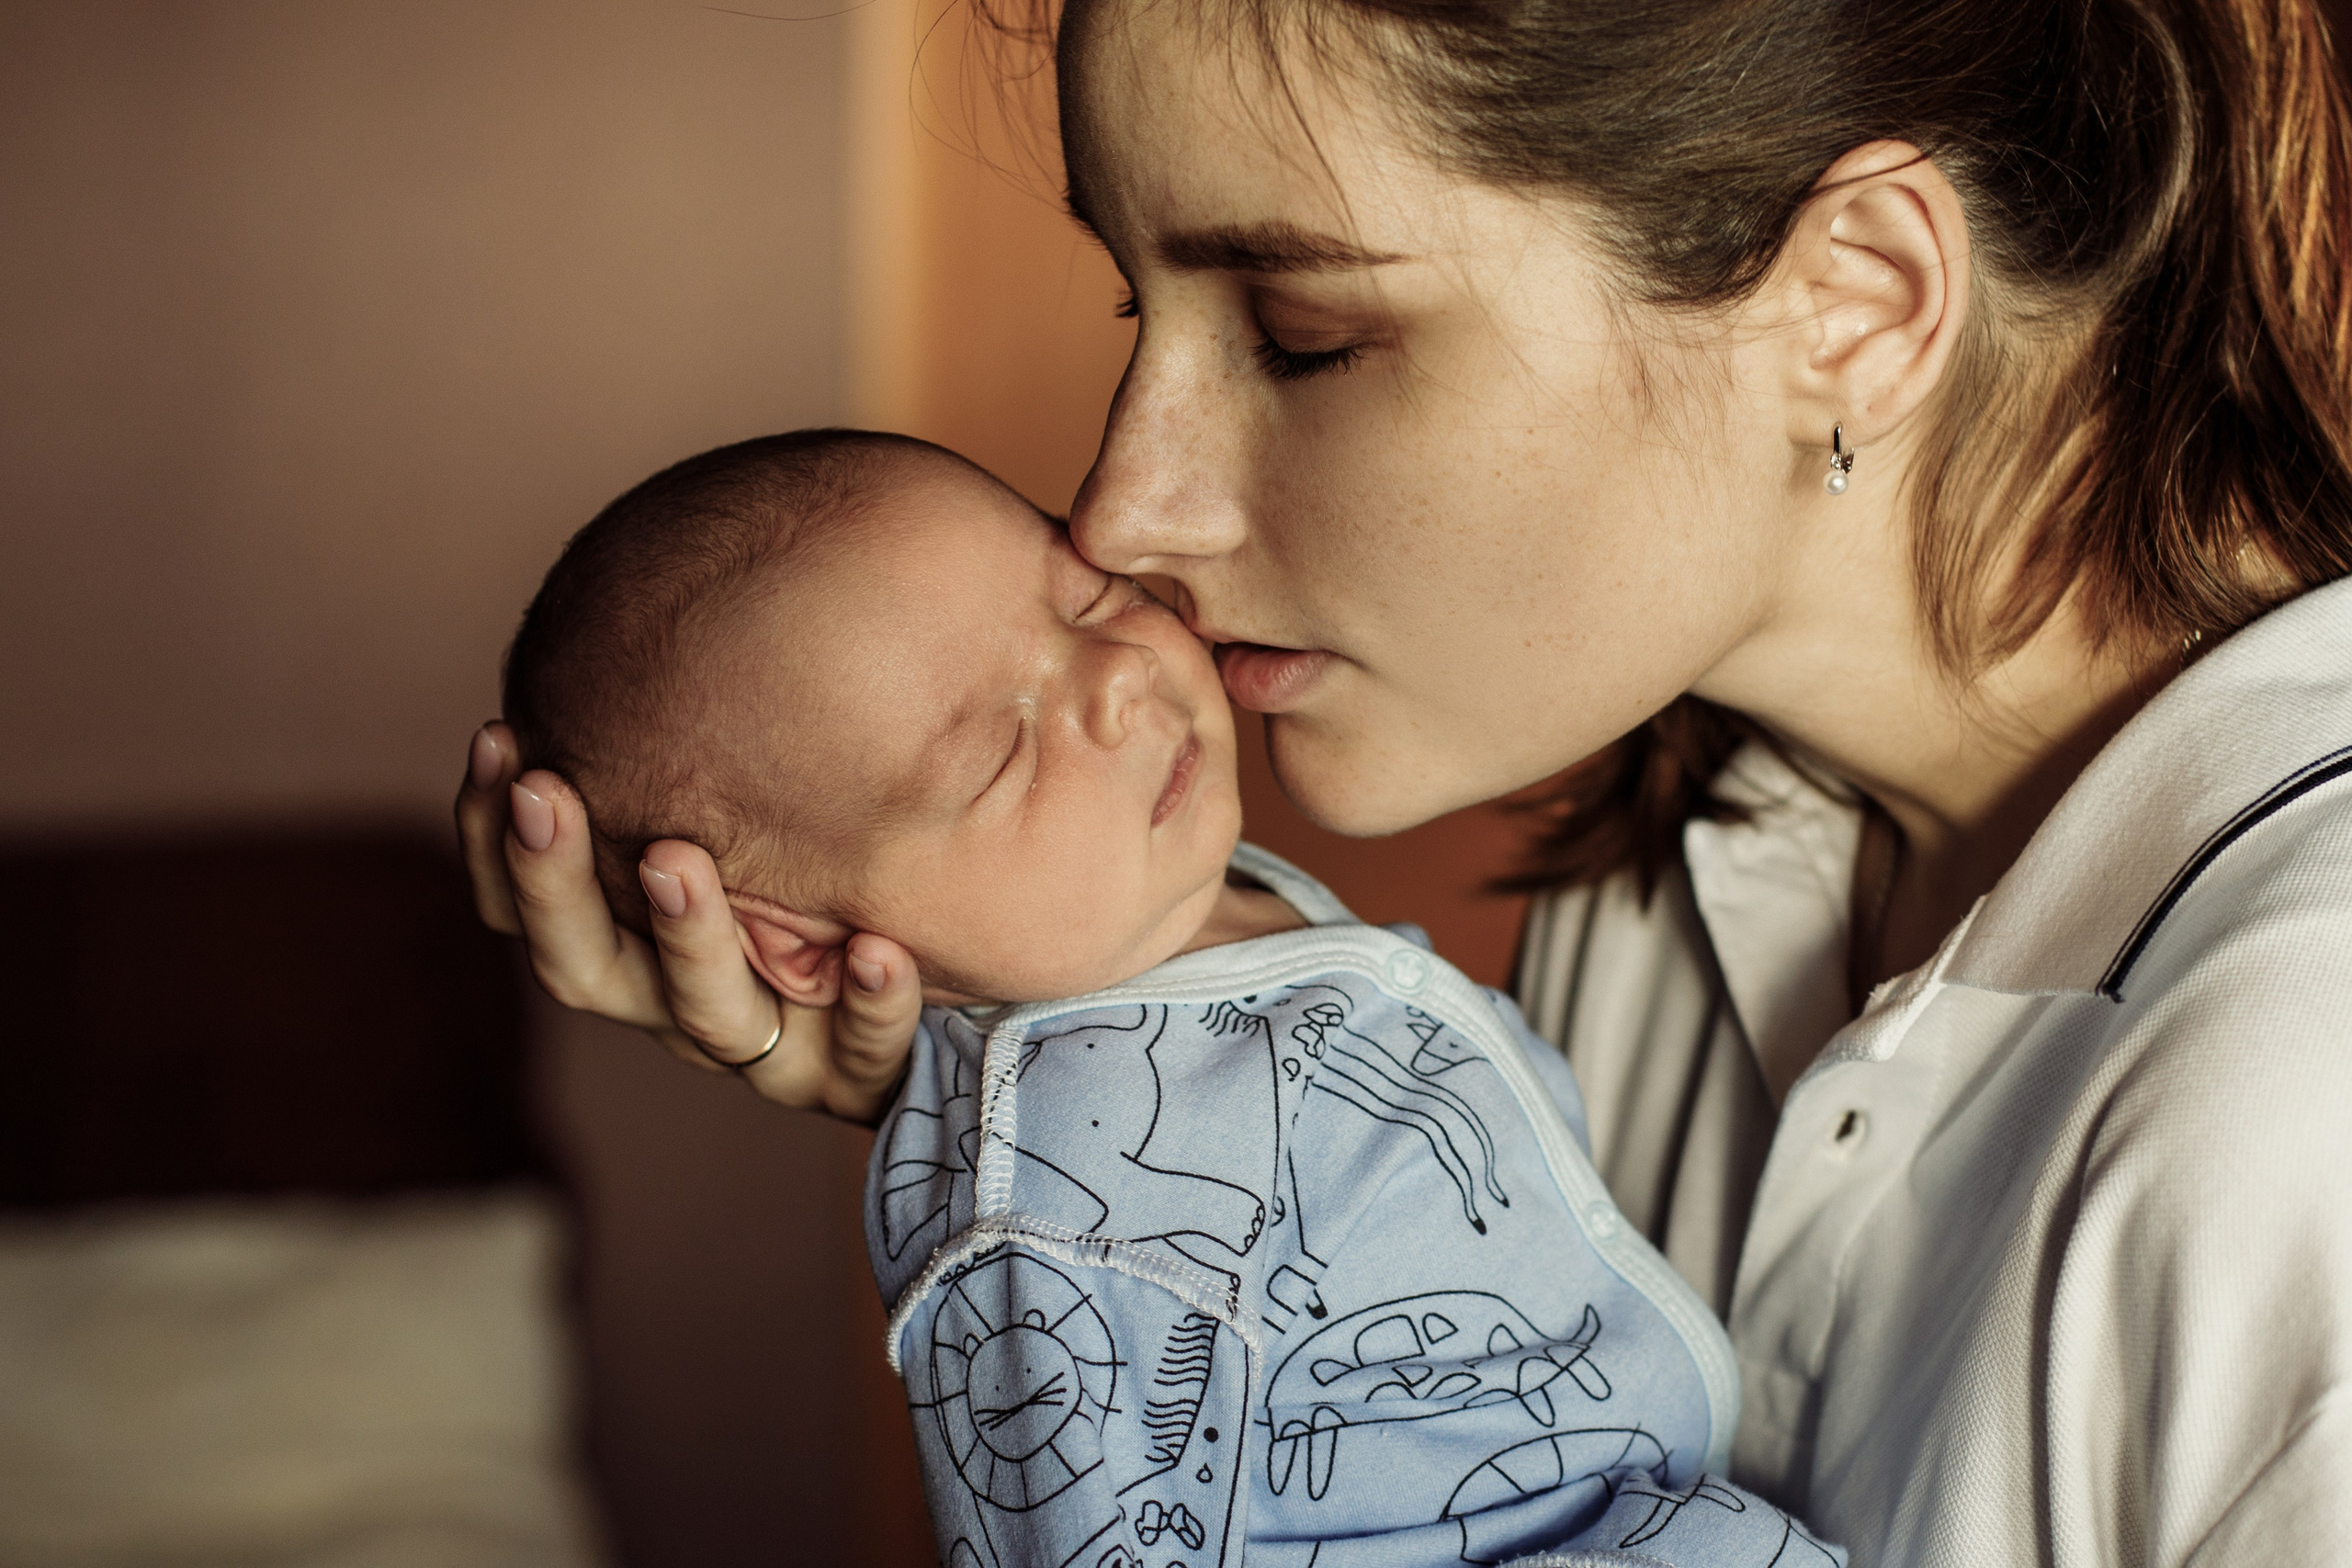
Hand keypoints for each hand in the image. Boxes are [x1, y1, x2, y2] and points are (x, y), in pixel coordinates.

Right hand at [456, 723, 919, 1123]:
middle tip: (547, 791)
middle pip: (583, 966)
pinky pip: (862, 1050)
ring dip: (690, 938)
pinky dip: (869, 1002)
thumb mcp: (754, 800)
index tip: (499, 735)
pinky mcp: (857, 1078)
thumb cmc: (825, 858)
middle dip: (556, 880)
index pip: (522, 903)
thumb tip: (628, 618)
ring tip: (678, 861)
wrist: (937, 978)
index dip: (492, 833)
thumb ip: (691, 745)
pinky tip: (880, 949)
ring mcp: (769, 1050)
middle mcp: (680, 1002)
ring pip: (706, 1016)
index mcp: (629, 943)